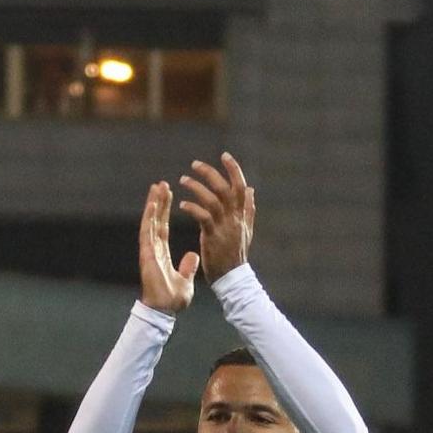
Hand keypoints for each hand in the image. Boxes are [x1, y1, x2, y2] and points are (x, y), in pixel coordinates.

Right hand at [138, 181, 197, 313]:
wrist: (164, 310)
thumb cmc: (172, 300)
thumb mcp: (185, 279)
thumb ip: (188, 266)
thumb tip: (193, 256)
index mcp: (162, 253)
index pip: (163, 227)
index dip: (165, 211)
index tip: (168, 195)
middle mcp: (154, 249)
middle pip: (156, 221)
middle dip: (159, 202)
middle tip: (161, 184)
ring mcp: (149, 250)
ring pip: (150, 222)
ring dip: (153, 204)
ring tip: (156, 187)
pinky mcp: (147, 254)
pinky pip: (148, 232)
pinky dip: (149, 217)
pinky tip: (152, 203)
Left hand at [176, 152, 253, 284]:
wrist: (232, 277)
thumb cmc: (236, 254)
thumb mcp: (246, 228)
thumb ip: (247, 208)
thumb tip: (250, 189)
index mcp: (242, 213)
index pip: (240, 185)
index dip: (233, 169)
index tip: (224, 155)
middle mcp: (235, 217)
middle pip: (225, 188)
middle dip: (210, 173)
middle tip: (194, 164)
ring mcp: (225, 226)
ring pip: (213, 199)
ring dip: (197, 187)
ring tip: (183, 180)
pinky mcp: (213, 237)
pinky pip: (203, 217)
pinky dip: (193, 208)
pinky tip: (183, 204)